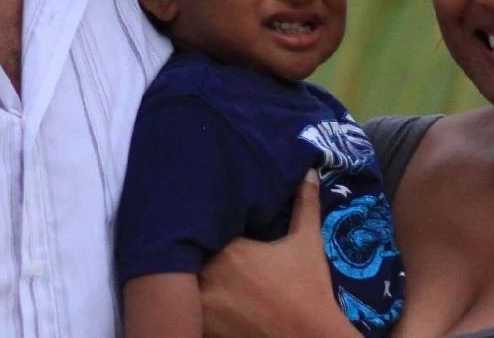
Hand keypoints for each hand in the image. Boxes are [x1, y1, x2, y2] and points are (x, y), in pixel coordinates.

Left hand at [199, 171, 357, 337]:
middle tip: (200, 254)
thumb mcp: (308, 243)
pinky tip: (199, 303)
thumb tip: (309, 172)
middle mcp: (211, 274)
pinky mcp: (205, 328)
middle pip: (191, 258)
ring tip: (192, 278)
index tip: (211, 231)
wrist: (309, 335)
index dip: (206, 232)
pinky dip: (190, 307)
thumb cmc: (308, 288)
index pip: (205, 232)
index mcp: (231, 249)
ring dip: (188, 282)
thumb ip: (305, 205)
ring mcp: (205, 304)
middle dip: (194, 256)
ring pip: (184, 285)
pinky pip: (187, 312)